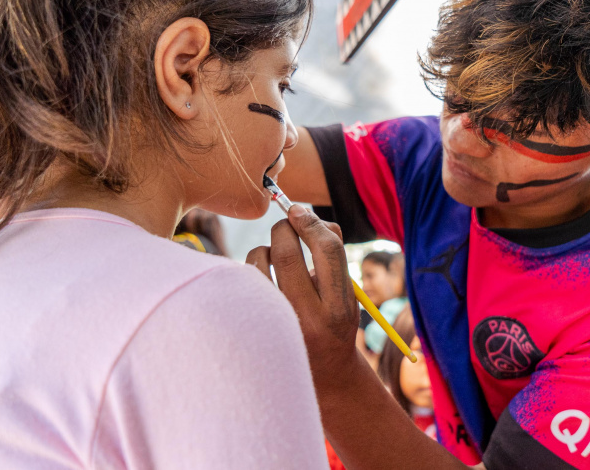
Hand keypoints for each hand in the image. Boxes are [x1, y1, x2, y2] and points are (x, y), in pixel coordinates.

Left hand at [248, 205, 360, 388]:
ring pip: (258, 262)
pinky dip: (252, 268)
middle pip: (286, 252)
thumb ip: (332, 255)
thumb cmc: (333, 324)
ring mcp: (277, 326)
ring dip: (266, 248)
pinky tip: (262, 279)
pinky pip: (243, 279)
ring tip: (274, 259)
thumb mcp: (346, 295)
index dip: (311, 222)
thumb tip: (307, 217)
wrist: (320, 377)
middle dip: (283, 228)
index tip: (299, 211)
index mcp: (339, 307)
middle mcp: (309, 319)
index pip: (328, 250)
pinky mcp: (252, 328)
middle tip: (285, 225)